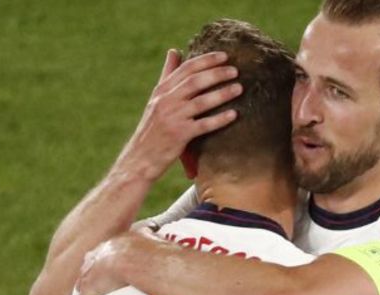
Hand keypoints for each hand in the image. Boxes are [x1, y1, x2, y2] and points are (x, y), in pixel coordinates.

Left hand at [66, 229, 153, 294]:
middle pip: (88, 269)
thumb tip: (153, 231)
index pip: (103, 254)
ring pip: (82, 287)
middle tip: (87, 286)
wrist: (140, 258)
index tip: (103, 268)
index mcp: (112, 244)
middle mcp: (99, 257)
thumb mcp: (150, 236)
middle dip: (86, 277)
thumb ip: (149, 234)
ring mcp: (93, 273)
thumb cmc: (152, 249)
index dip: (101, 262)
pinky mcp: (91, 289)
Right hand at [117, 49, 242, 179]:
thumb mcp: (156, 99)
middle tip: (236, 70)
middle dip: (217, 73)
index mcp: (161, 90)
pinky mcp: (179, 136)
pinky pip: (204, 125)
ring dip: (222, 93)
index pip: (186, 68)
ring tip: (239, 88)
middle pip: (195, 81)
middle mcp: (165, 101)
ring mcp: (172, 118)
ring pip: (201, 101)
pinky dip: (219, 119)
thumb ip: (167, 76)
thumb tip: (174, 51)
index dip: (206, 60)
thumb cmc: (153, 128)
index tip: (224, 56)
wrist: (140, 159)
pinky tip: (233, 115)